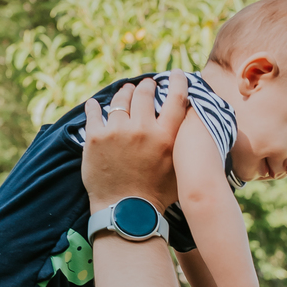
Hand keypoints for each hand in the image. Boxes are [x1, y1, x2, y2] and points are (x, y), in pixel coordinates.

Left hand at [82, 72, 188, 211]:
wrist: (125, 212)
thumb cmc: (156, 195)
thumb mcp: (179, 170)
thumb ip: (184, 146)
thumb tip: (192, 127)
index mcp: (166, 136)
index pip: (176, 97)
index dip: (178, 81)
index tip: (177, 73)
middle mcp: (142, 129)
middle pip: (144, 93)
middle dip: (146, 85)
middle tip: (147, 85)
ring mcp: (117, 131)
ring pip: (120, 99)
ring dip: (124, 93)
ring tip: (125, 92)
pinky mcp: (95, 138)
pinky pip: (94, 112)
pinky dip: (95, 106)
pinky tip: (95, 104)